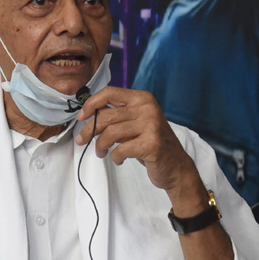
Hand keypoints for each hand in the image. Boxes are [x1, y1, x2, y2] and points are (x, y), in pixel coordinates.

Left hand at [75, 88, 207, 215]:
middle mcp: (147, 108)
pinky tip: (119, 159)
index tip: (81, 116)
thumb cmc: (151, 143)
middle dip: (89, 130)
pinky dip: (115, 157)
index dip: (91, 103)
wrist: (177, 167)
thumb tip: (89, 113)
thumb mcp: (135, 123)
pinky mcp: (151, 144)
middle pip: (106, 115)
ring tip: (101, 152)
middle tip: (81, 140)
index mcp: (142, 98)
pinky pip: (121, 149)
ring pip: (111, 133)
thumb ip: (117, 115)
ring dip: (100, 145)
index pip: (109, 92)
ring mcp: (151, 125)